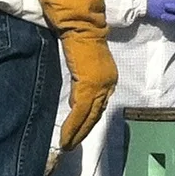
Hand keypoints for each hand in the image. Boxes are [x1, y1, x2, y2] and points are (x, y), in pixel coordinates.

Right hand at [56, 30, 117, 149]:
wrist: (81, 29)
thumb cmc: (80, 43)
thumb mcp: (84, 69)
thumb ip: (83, 85)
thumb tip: (76, 102)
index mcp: (109, 79)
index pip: (99, 106)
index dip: (89, 122)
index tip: (79, 134)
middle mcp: (108, 84)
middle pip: (96, 115)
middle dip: (84, 132)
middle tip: (72, 146)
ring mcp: (101, 86)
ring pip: (89, 117)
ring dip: (78, 133)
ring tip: (67, 145)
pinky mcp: (90, 86)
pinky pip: (80, 112)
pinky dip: (72, 126)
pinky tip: (65, 137)